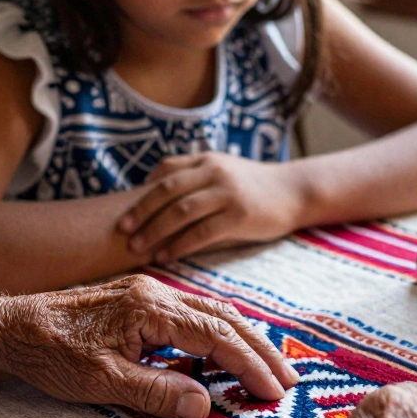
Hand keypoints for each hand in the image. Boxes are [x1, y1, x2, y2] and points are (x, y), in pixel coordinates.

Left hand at [0, 275, 298, 417]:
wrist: (7, 328)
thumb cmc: (48, 354)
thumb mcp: (100, 382)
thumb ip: (156, 391)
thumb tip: (207, 404)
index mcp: (150, 307)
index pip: (216, 336)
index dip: (249, 366)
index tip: (273, 393)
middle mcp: (155, 292)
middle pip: (224, 318)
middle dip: (260, 350)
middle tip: (289, 381)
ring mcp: (147, 294)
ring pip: (211, 313)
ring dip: (243, 340)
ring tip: (268, 368)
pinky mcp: (138, 303)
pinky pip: (192, 314)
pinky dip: (218, 334)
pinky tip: (224, 354)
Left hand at [117, 152, 306, 262]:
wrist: (294, 192)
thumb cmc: (253, 188)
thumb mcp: (224, 172)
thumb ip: (195, 179)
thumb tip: (154, 198)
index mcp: (207, 160)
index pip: (166, 171)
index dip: (143, 191)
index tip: (126, 210)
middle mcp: (215, 172)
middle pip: (168, 191)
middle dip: (141, 211)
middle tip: (122, 230)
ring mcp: (228, 193)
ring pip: (181, 211)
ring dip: (155, 230)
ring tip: (137, 247)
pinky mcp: (240, 215)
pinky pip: (202, 232)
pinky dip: (179, 245)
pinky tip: (165, 256)